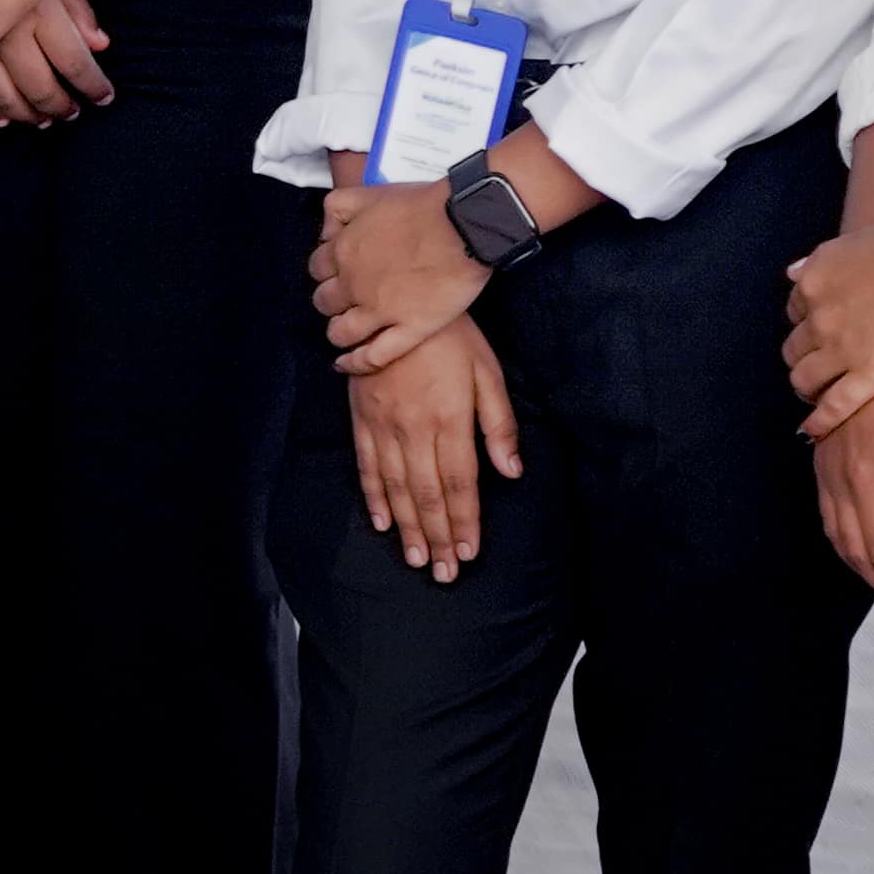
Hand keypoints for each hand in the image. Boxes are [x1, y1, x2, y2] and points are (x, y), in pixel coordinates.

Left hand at [312, 177, 484, 376]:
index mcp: (344, 250)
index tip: (338, 274)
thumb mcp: (368, 193)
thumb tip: (325, 233)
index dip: (327, 273)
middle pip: (325, 301)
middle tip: (346, 300)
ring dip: (338, 331)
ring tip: (345, 332)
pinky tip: (347, 364)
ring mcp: (379, 310)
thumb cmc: (424, 205)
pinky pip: (373, 356)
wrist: (465, 222)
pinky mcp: (409, 329)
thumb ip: (337, 208)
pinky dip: (356, 363)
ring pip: (341, 332)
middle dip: (331, 301)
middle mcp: (354, 284)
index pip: (317, 269)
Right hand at [348, 315, 521, 579]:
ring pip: (397, 488)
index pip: (460, 483)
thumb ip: (499, 423)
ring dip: (408, 528)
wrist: (394, 300)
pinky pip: (367, 466)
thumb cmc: (452, 335)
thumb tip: (512, 470)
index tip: (469, 553)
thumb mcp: (488, 371)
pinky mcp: (362, 418)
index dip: (465, 522)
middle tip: (445, 573)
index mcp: (450, 419)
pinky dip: (374, 497)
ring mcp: (384, 426)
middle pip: (428, 494)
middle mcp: (414, 429)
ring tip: (417, 559)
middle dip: (438, 537)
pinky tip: (382, 522)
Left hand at [782, 221, 873, 434]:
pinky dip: (819, 421)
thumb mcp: (850, 243)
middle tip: (815, 366)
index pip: (795, 312)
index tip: (818, 332)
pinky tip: (813, 431)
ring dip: (807, 388)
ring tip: (816, 395)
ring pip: (804, 379)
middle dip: (803, 358)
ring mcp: (841, 350)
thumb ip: (819, 262)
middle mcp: (818, 319)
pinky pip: (834, 405)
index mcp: (812, 284)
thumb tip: (794, 274)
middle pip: (794, 349)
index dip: (807, 323)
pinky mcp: (869, 375)